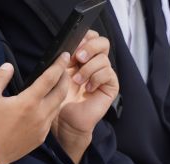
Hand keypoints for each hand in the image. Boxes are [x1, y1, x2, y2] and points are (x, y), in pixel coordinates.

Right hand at [0, 56, 70, 163]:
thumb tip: (8, 66)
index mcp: (28, 102)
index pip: (49, 79)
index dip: (58, 66)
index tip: (64, 55)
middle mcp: (40, 114)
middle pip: (60, 93)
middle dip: (65, 79)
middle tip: (65, 68)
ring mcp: (43, 127)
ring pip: (57, 106)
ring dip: (60, 94)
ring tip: (59, 84)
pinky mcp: (42, 137)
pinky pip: (51, 119)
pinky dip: (52, 108)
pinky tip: (47, 104)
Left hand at [52, 31, 119, 163]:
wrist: (66, 121)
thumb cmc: (60, 100)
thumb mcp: (58, 74)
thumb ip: (66, 59)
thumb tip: (68, 48)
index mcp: (83, 57)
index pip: (91, 36)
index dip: (85, 37)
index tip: (74, 44)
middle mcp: (95, 64)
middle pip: (103, 42)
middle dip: (89, 47)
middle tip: (78, 58)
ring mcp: (104, 75)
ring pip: (103, 59)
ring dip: (88, 69)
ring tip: (77, 81)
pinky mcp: (111, 87)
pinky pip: (108, 73)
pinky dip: (96, 79)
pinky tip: (88, 89)